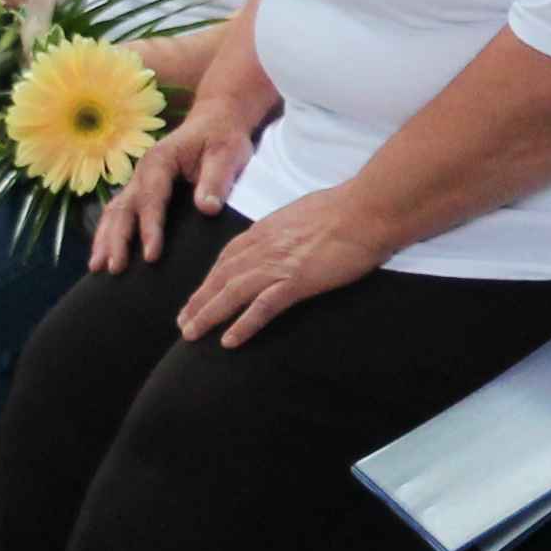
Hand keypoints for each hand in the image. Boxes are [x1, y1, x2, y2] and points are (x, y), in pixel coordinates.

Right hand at [93, 92, 252, 271]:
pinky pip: (120, 214)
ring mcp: (139, 182)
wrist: (216, 122)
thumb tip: (208, 209)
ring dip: (105, 239)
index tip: (152, 256)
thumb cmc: (222, 138)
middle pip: (124, 207)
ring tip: (98, 267)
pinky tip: (104, 256)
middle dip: (116, 239)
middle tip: (114, 268)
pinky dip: (109, 234)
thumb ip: (217, 180)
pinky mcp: (142, 191)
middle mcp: (143, 172)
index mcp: (161, 160)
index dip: (150, 228)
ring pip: (115, 212)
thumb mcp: (227, 154)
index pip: (152, 198)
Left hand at [176, 183, 392, 344]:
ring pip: (232, 292)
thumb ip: (287, 229)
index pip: (228, 257)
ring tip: (192, 334)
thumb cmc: (345, 210)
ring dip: (208, 314)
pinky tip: (229, 341)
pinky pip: (262, 307)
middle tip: (183, 323)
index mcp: (266, 230)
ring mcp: (278, 264)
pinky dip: (243, 324)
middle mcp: (264, 246)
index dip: (209, 279)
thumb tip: (286, 239)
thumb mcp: (303, 214)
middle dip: (199, 300)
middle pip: (221, 276)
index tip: (198, 295)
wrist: (366, 211)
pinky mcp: (296, 280)